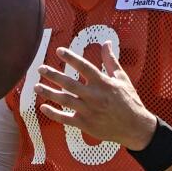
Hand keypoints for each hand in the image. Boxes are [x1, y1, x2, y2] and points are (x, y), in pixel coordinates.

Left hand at [35, 43, 155, 150]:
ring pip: (63, 100)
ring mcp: (88, 111)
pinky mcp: (85, 124)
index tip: (59, 51)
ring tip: (36, 86)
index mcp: (103, 83)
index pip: (84, 67)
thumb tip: (106, 42)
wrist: (135, 127)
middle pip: (69, 83)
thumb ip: (110, 60)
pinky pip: (65, 119)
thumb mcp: (122, 78)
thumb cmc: (129, 101)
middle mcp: (94, 96)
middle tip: (40, 68)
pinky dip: (53, 113)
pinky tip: (43, 107)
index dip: (70, 58)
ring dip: (48, 92)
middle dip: (53, 75)